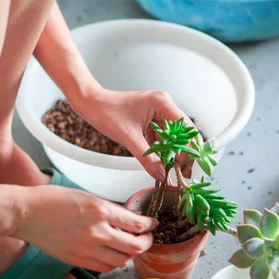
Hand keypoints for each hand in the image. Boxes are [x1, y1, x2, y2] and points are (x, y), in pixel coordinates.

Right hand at [12, 185, 156, 272]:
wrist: (26, 213)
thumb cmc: (52, 200)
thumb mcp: (86, 196)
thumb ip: (107, 209)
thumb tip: (126, 219)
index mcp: (101, 210)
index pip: (137, 224)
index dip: (149, 225)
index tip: (152, 224)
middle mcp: (98, 232)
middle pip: (134, 247)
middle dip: (146, 243)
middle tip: (147, 238)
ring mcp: (87, 249)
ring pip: (122, 261)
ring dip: (131, 255)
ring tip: (130, 248)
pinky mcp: (77, 260)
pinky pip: (104, 268)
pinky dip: (113, 263)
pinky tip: (112, 255)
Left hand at [71, 88, 195, 180]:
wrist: (90, 103)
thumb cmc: (106, 113)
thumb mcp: (129, 138)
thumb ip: (147, 158)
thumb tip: (161, 176)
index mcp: (162, 103)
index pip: (186, 129)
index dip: (188, 150)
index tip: (184, 168)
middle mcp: (164, 105)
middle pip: (182, 133)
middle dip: (182, 154)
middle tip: (182, 174)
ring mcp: (157, 111)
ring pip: (172, 136)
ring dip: (171, 153)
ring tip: (170, 171)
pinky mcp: (150, 118)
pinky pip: (161, 136)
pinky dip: (161, 149)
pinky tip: (160, 162)